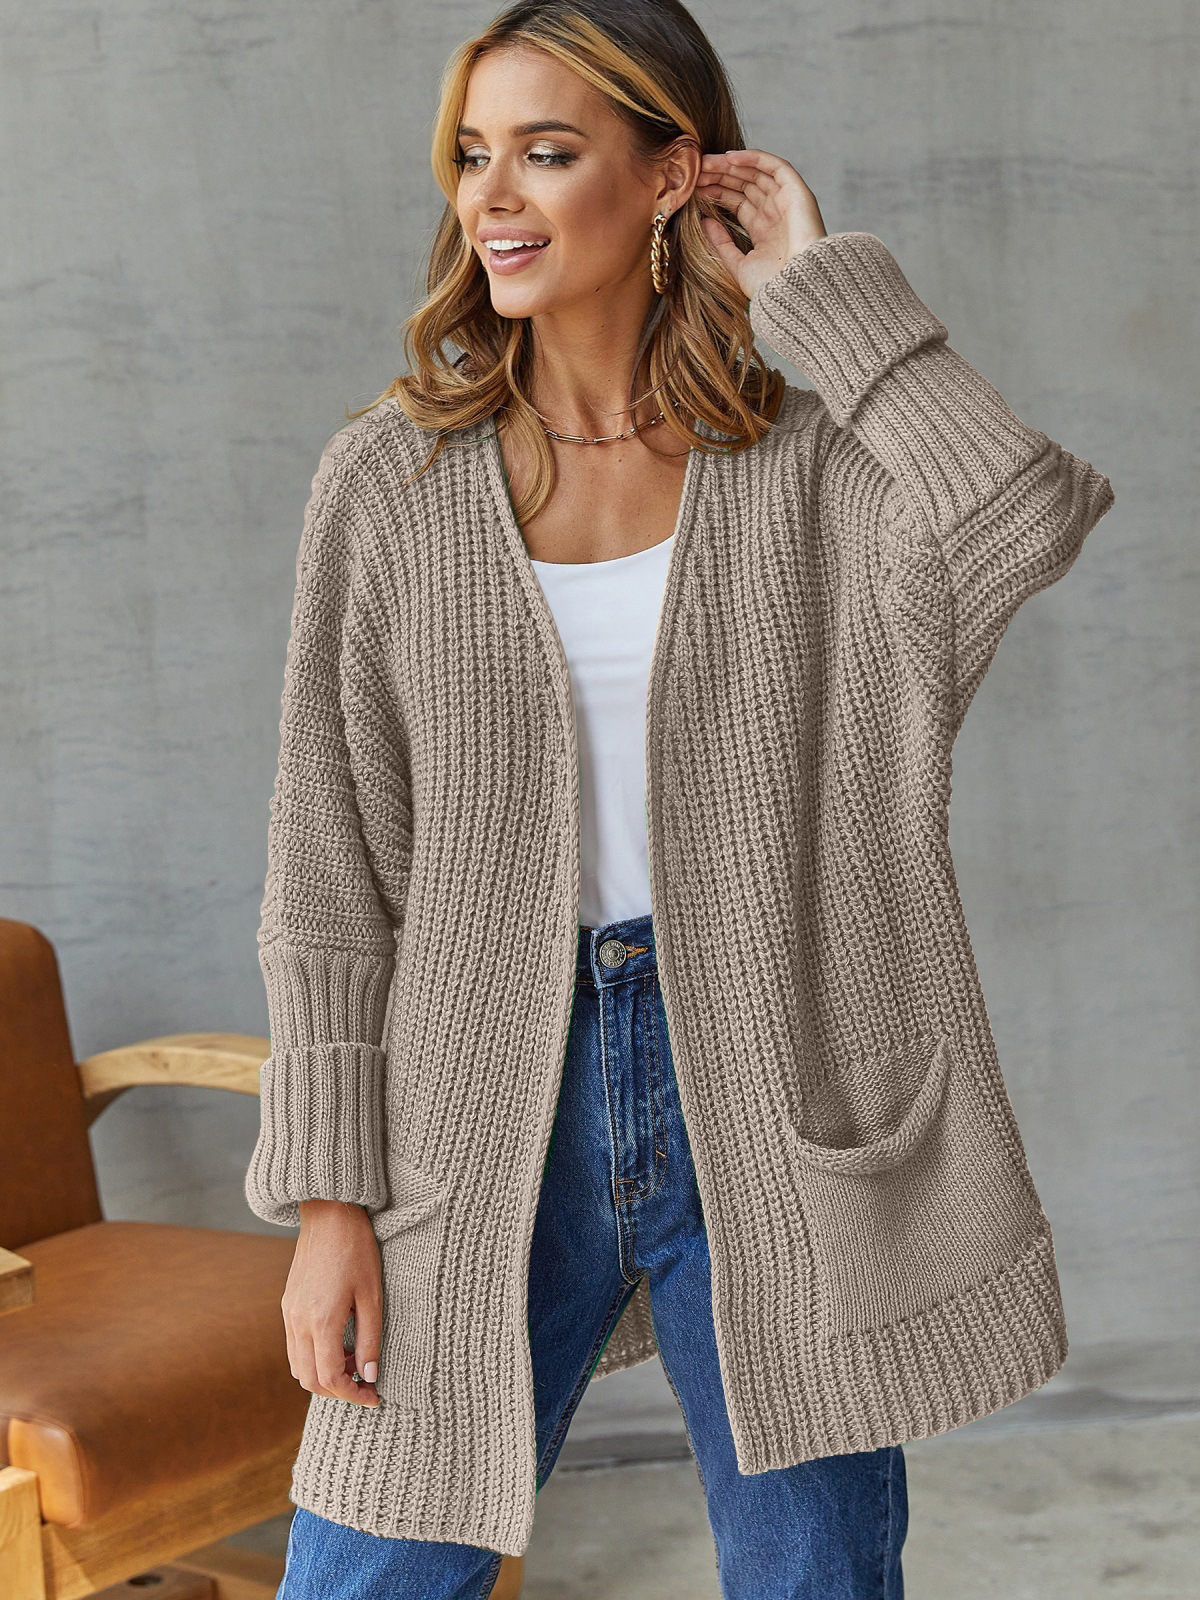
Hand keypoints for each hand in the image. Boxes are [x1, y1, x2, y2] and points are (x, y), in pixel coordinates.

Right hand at [283, 1199, 382, 1406]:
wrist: (329, 1213)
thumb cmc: (356, 1249)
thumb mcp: (372, 1295)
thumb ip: (370, 1339)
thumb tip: (370, 1376)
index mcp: (321, 1321)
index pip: (329, 1379)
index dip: (353, 1395)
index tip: (374, 1396)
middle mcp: (298, 1322)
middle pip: (309, 1379)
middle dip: (337, 1390)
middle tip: (365, 1383)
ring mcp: (288, 1313)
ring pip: (297, 1366)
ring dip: (323, 1375)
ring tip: (353, 1361)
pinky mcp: (287, 1304)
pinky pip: (294, 1346)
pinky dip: (313, 1357)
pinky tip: (338, 1342)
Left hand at [695, 148, 827, 300]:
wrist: (796, 290)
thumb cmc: (772, 286)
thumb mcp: (739, 265)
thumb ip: (721, 244)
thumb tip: (704, 222)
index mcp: (763, 230)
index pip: (737, 201)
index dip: (717, 191)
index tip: (696, 187)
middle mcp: (775, 213)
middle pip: (744, 185)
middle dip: (720, 176)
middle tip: (696, 170)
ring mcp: (786, 201)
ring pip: (756, 173)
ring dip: (731, 165)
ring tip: (706, 163)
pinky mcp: (797, 192)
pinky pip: (775, 166)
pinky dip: (753, 158)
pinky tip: (729, 158)